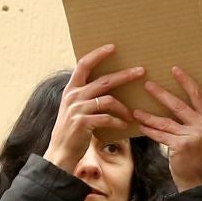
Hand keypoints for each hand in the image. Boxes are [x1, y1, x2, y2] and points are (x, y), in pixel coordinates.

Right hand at [44, 45, 143, 173]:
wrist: (60, 153)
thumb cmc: (72, 131)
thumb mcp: (75, 109)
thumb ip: (86, 96)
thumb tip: (107, 86)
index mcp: (71, 89)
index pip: (83, 64)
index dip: (98, 54)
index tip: (112, 47)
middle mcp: (73, 96)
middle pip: (104, 80)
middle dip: (124, 75)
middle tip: (141, 71)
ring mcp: (77, 109)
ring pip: (109, 100)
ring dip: (124, 108)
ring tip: (132, 114)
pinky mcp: (83, 123)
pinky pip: (107, 118)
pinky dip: (118, 122)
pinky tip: (124, 126)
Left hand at [133, 66, 201, 190]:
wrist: (197, 180)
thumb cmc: (195, 156)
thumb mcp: (200, 135)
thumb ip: (192, 120)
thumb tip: (171, 103)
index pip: (197, 95)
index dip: (186, 81)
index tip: (174, 69)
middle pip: (178, 105)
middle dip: (161, 94)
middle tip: (147, 84)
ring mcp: (193, 136)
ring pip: (165, 122)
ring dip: (148, 116)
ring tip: (135, 110)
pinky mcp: (181, 145)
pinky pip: (161, 135)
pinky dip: (149, 130)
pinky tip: (140, 126)